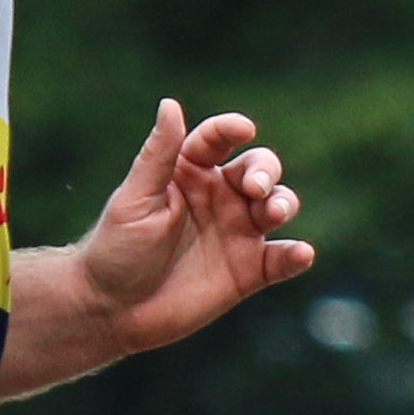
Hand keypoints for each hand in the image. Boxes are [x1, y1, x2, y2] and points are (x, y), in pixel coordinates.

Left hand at [67, 100, 312, 356]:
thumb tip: (171, 103)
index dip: (230, 130)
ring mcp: (237, 234)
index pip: (216, 141)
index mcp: (188, 174)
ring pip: (277, 206)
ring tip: (272, 213)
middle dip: (264, 172)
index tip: (242, 129)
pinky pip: (282, 259)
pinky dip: (296, 256)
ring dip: (283, 203)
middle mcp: (219, 198)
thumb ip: (158, 155)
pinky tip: (300, 253)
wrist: (113, 310)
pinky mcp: (249, 271)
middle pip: (258, 169)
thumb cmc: (116, 249)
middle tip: (255, 189)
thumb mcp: (135, 198)